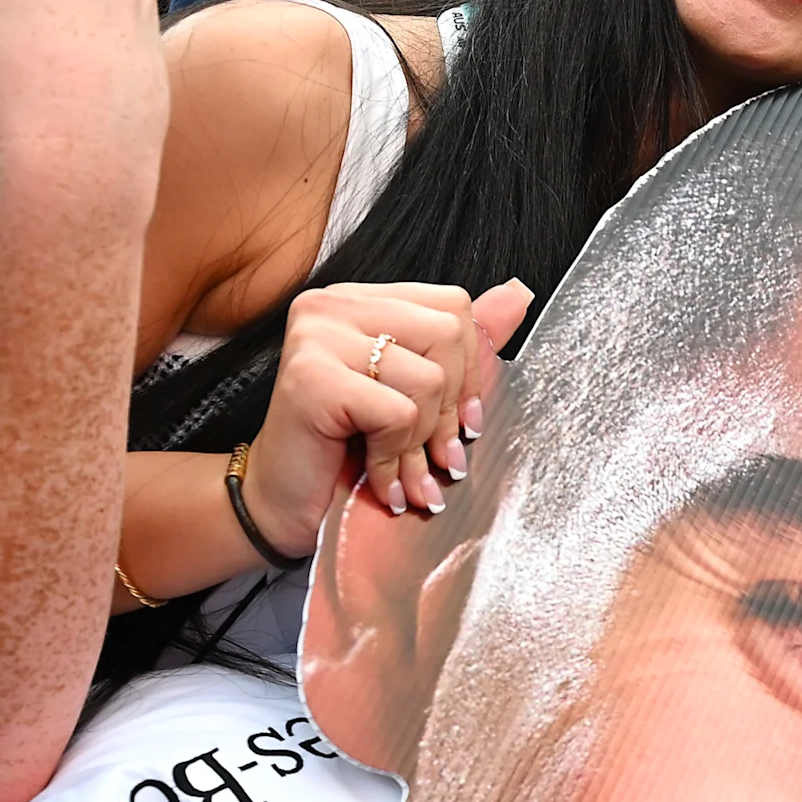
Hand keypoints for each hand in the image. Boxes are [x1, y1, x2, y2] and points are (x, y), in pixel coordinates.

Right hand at [246, 277, 530, 540]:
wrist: (283, 507)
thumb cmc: (344, 453)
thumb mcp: (414, 394)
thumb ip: (461, 344)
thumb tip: (518, 294)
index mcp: (360, 300)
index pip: (453, 305)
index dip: (470, 370)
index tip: (461, 420)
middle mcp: (332, 305)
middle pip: (448, 334)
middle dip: (449, 409)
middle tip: (434, 455)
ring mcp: (316, 335)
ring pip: (427, 378)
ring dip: (420, 442)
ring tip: (404, 473)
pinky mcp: (309, 377)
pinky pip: (396, 413)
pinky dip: (394, 457)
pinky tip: (380, 480)